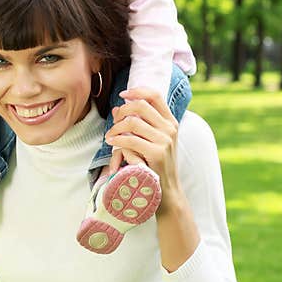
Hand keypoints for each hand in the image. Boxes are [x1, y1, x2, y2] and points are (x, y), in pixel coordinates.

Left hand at [104, 87, 181, 204]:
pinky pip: (130, 140)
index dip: (137, 91)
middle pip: (141, 106)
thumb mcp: (152, 141)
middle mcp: (170, 129)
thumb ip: (138, 124)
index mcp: (170, 122)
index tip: (122, 95)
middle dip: (122, 111)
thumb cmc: (155, 165)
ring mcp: (165, 141)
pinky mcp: (157, 154)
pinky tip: (112, 143)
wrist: (167, 191)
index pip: (155, 96)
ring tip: (110, 136)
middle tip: (114, 122)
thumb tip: (117, 107)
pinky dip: (117, 140)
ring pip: (133, 122)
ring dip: (116, 128)